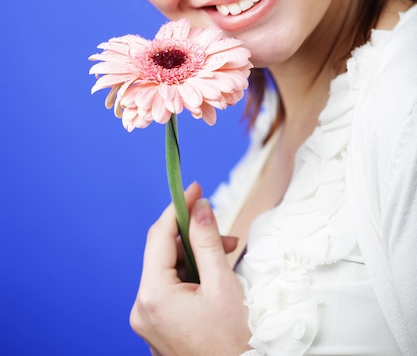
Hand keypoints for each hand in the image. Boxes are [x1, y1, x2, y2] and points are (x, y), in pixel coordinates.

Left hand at [130, 182, 250, 355]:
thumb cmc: (233, 343)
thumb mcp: (223, 285)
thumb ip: (207, 241)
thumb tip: (200, 208)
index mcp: (153, 296)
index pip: (159, 236)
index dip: (178, 208)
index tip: (195, 188)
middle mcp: (143, 308)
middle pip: (164, 253)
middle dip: (192, 235)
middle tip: (221, 229)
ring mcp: (149, 320)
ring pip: (170, 270)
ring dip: (196, 255)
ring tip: (227, 252)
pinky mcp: (159, 327)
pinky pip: (172, 289)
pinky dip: (192, 275)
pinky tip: (215, 272)